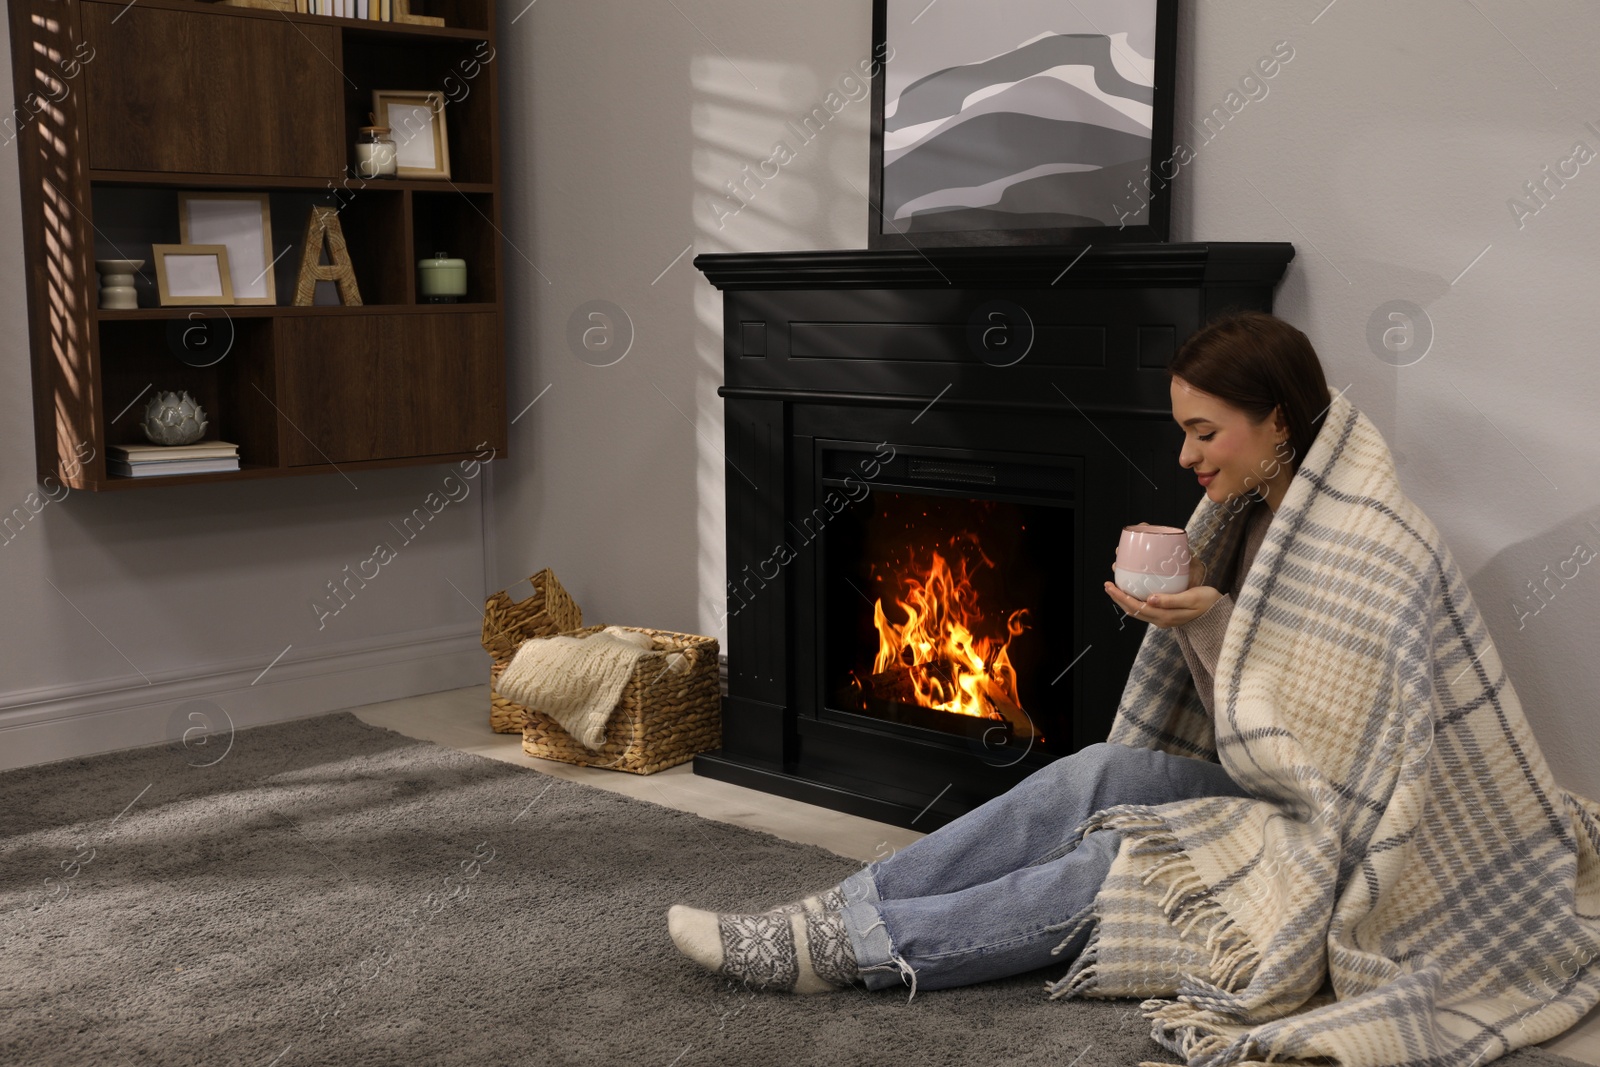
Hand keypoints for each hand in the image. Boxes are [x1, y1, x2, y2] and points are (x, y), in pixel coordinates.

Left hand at [1104, 556, 1220, 628]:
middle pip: (1133, 610)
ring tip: (1115, 587)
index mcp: (1165, 616)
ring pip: (1137, 611)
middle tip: (1107, 584)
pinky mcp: (1165, 615)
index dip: (1121, 597)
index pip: (1136, 607)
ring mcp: (1162, 619)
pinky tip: (1132, 592)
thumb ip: (1170, 600)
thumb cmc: (1208, 603)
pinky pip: (1144, 609)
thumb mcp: (1191, 598)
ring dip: (1124, 600)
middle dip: (1118, 598)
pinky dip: (1134, 600)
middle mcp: (1161, 620)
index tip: (1110, 585)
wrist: (1219, 615)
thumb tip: (1149, 599)